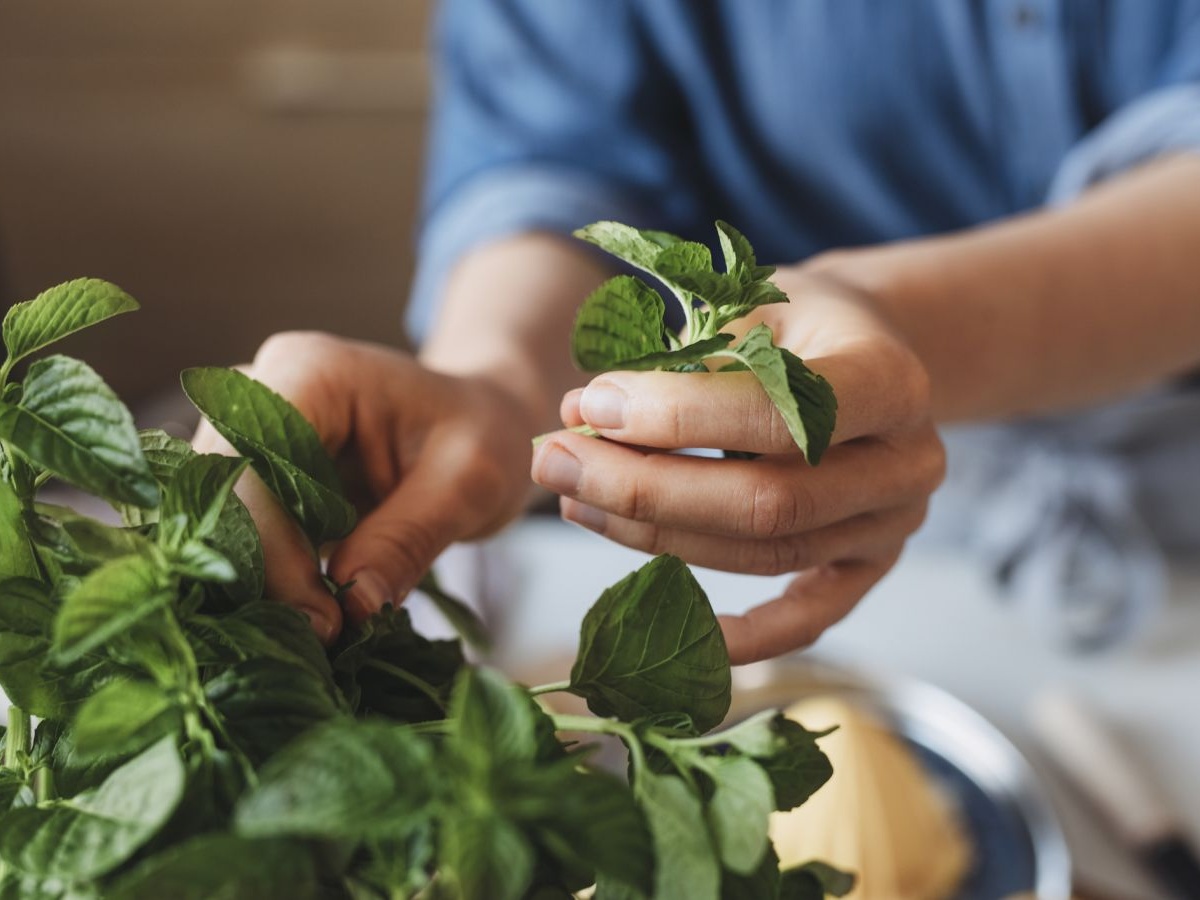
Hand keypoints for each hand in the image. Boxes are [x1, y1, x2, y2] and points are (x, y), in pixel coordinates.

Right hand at [193, 332, 536, 641]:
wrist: (480, 423)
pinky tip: (311, 619)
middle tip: (323, 640)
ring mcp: (246, 439)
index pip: (250, 464)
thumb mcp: (468, 482)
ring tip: (321, 636)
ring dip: (259, 589)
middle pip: (219, 498)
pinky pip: (235, 541)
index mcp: (309, 372)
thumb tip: (352, 607)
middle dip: (261, 578)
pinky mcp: (251, 483)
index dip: (270, 549)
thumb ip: (407, 539)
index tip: (323, 621)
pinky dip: (268, 587)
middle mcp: (257, 395)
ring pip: (216, 526)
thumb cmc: (482, 436)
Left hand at [531, 270, 944, 663]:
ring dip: (655, 538)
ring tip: (574, 501)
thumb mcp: (751, 305)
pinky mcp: (869, 566)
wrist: (866, 346)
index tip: (590, 404)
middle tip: (554, 461)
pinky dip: (743, 636)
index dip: (677, 416)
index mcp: (890, 379)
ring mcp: (893, 525)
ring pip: (765, 556)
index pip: (780, 416)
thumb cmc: (797, 321)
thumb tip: (580, 416)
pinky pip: (808, 619)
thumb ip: (679, 360)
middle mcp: (907, 463)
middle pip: (767, 503)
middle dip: (644, 488)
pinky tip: (671, 627)